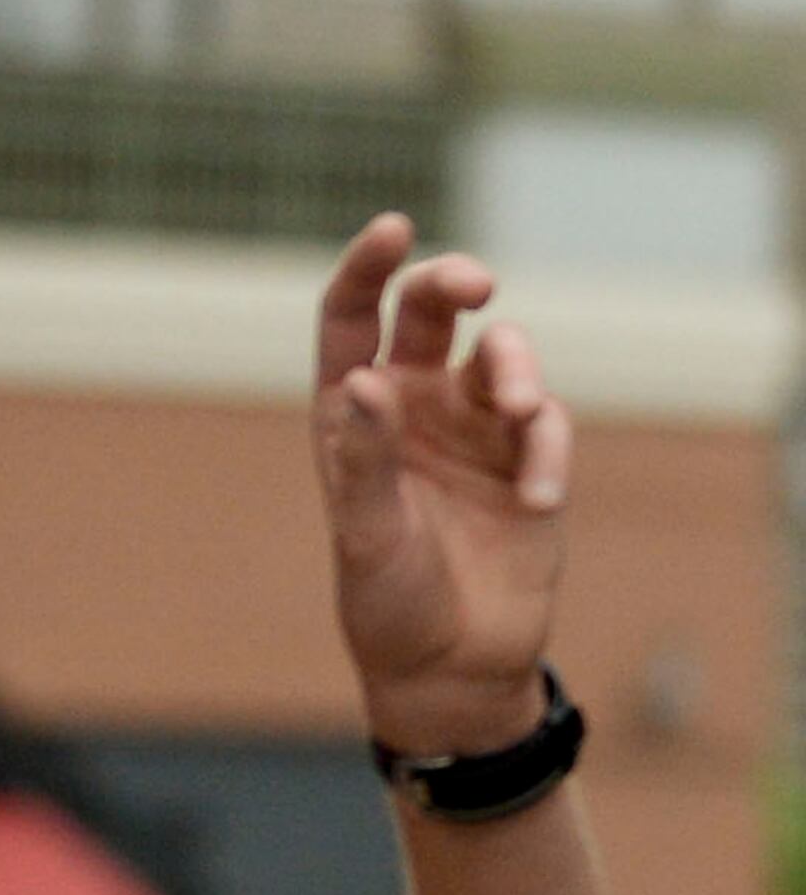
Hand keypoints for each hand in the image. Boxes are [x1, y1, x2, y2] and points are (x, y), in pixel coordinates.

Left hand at [312, 216, 573, 765]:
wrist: (452, 667)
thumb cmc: (389, 606)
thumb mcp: (367, 537)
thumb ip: (366, 459)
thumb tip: (364, 379)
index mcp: (351, 419)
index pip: (349, 322)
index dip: (366, 269)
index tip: (394, 228)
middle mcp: (411, 408)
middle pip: (431, 312)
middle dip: (454, 282)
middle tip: (476, 287)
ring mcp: (472, 427)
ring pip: (501, 354)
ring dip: (515, 370)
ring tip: (517, 414)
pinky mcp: (527, 456)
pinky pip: (545, 423)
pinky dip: (544, 452)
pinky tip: (535, 502)